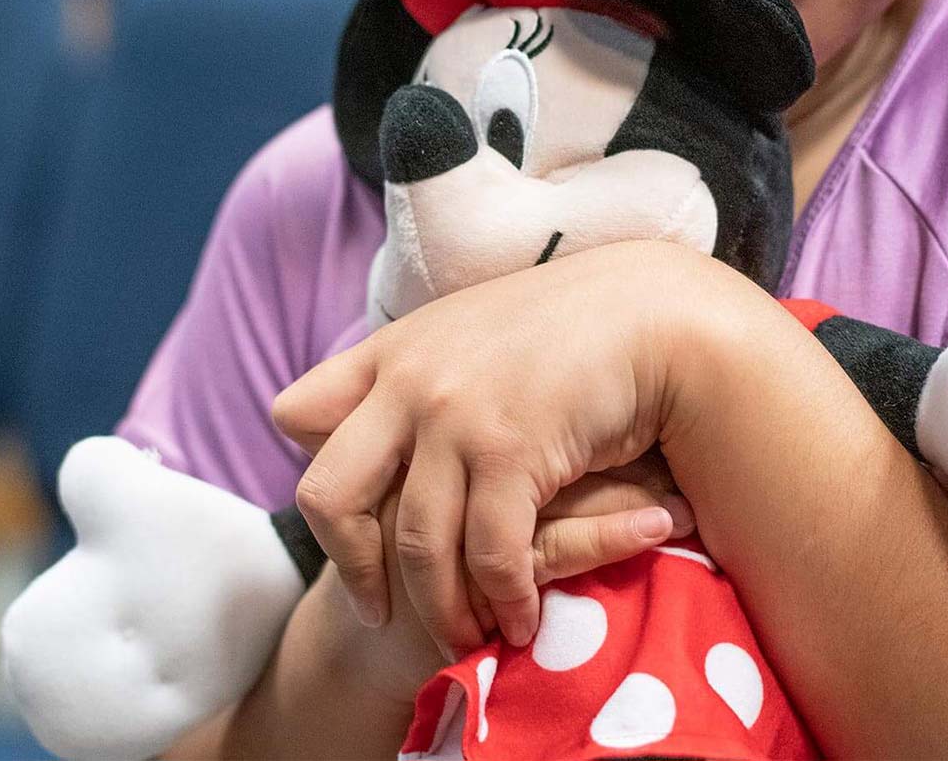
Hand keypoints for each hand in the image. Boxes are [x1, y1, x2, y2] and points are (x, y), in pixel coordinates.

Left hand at [273, 242, 731, 653]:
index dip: (314, 471)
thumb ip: (428, 374)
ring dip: (440, 609)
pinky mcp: (510, 450)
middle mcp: (409, 381)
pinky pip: (488, 554)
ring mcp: (455, 416)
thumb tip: (395, 427)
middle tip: (378, 609)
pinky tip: (523, 617)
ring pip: (413, 545)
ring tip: (465, 638)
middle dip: (350, 566)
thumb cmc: (576, 324)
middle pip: (328, 495)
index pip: (295, 414)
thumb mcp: (476, 332)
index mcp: (393, 349)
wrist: (652, 309)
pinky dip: (504, 600)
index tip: (356, 516)